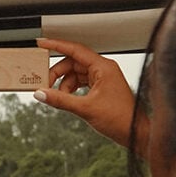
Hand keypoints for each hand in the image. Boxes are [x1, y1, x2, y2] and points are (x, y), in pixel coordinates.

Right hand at [33, 39, 147, 151]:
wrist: (133, 132)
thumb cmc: (120, 119)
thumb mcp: (85, 109)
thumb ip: (60, 100)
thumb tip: (42, 94)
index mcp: (103, 67)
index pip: (75, 50)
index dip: (57, 45)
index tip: (43, 44)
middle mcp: (104, 69)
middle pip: (73, 63)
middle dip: (58, 73)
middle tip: (46, 85)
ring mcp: (103, 78)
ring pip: (76, 73)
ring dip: (64, 84)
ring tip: (57, 96)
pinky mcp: (102, 87)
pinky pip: (81, 81)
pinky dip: (71, 89)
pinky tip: (66, 98)